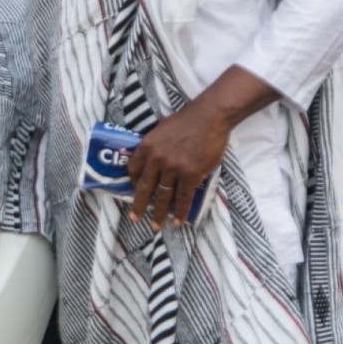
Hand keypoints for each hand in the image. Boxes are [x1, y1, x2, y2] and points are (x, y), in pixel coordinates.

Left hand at [126, 105, 229, 228]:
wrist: (209, 118)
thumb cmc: (186, 121)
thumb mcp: (161, 130)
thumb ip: (154, 146)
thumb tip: (152, 160)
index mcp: (146, 146)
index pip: (133, 169)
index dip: (133, 182)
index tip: (135, 190)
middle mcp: (157, 159)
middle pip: (144, 187)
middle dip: (139, 205)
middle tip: (135, 218)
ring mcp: (173, 168)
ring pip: (163, 196)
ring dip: (159, 213)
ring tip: (156, 226)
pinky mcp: (191, 174)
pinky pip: (183, 198)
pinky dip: (180, 211)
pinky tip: (178, 221)